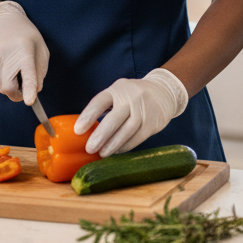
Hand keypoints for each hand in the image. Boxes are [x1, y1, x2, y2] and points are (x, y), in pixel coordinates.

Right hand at [0, 1, 48, 104]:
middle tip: (23, 84)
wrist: (0, 20)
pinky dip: (0, 78)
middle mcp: (6, 54)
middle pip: (9, 88)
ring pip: (0, 87)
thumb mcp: (41, 50)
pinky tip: (3, 63)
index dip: (29, 89)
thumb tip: (32, 93)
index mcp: (25, 50)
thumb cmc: (25, 36)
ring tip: (12, 65)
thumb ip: (39, 73)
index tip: (30, 101)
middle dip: (17, 93)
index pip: (28, 73)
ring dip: (9, 84)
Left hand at [74, 69, 188, 157]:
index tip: (78, 130)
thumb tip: (85, 131)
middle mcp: (130, 97)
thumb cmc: (133, 96)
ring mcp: (143, 110)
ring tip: (102, 153)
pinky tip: (117, 151)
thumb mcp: (118, 93)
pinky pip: (137, 138)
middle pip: (113, 119)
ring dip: (112, 145)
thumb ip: (105, 107)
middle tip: (89, 148)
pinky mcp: (153, 122)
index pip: (100, 102)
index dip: (88, 116)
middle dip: (100, 136)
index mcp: (117, 89)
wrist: (164, 91)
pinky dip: (125, 146)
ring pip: (126, 131)